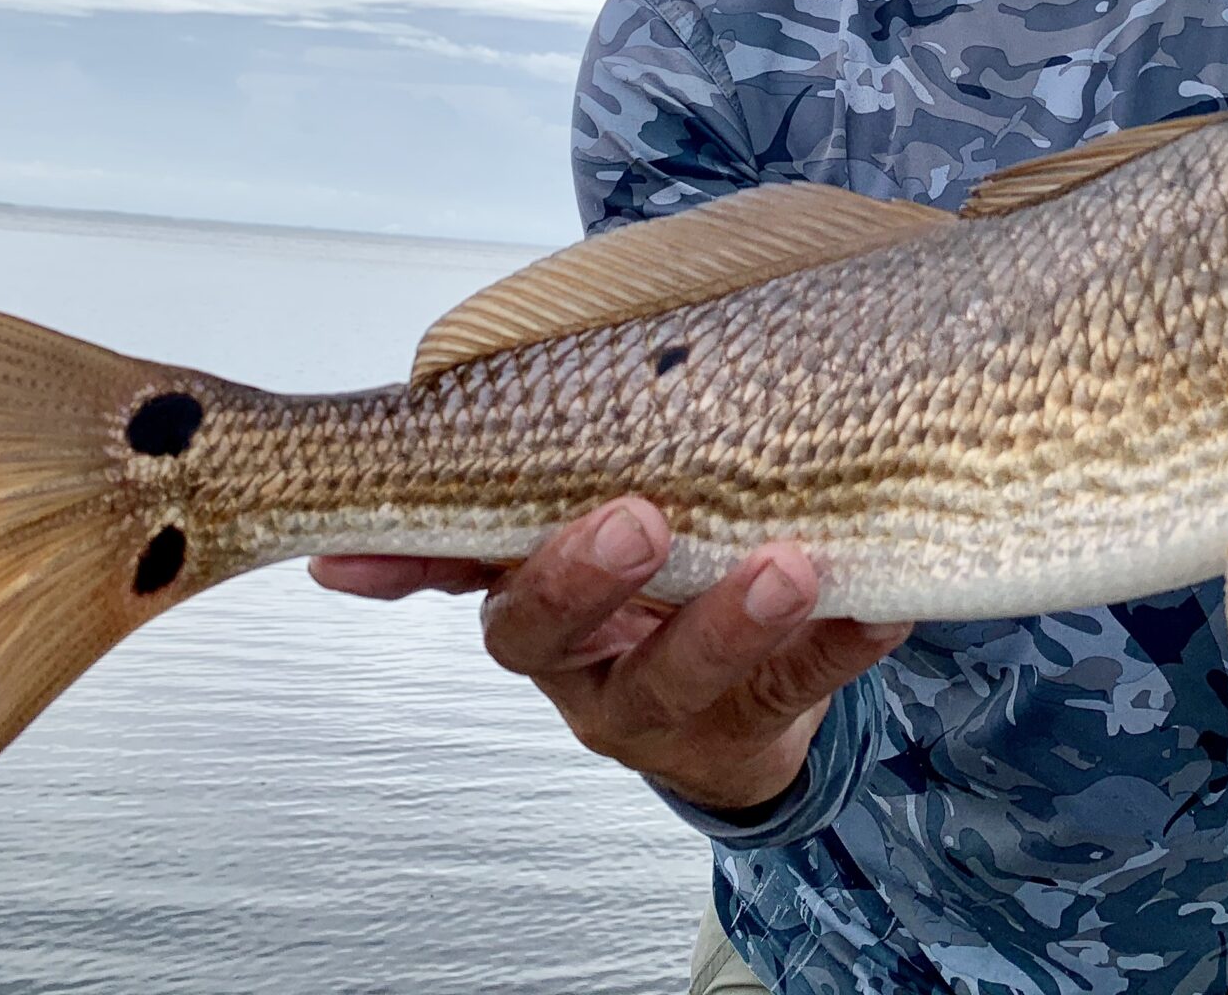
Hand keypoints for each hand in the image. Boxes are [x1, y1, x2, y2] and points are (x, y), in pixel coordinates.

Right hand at [309, 498, 908, 812]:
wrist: (748, 688)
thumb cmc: (656, 572)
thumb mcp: (571, 534)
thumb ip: (499, 502)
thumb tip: (350, 526)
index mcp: (529, 599)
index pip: (464, 574)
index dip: (418, 562)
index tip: (378, 541)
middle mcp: (583, 664)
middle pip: (555, 639)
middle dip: (587, 581)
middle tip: (637, 520)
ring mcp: (667, 705)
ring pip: (683, 678)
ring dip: (732, 619)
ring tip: (791, 566)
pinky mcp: (757, 724)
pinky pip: (801, 688)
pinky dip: (841, 643)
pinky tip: (878, 606)